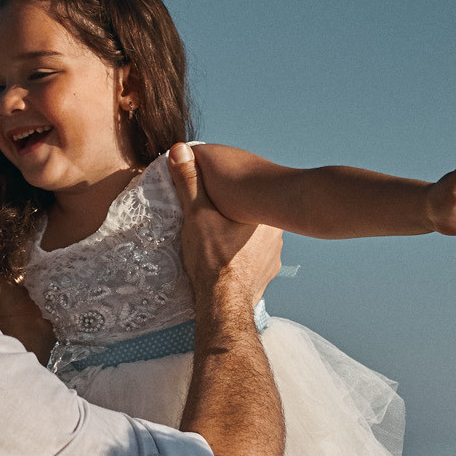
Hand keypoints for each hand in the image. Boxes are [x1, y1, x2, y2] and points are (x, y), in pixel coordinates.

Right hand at [169, 143, 283, 309]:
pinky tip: (227, 260)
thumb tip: (180, 150)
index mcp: (264, 213)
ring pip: (255, 238)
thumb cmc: (212, 258)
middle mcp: (276, 232)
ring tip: (218, 242)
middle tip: (213, 222)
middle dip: (234, 217)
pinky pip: (255, 259)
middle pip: (250, 216)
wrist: (222, 305)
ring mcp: (274, 256)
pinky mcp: (267, 274)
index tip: (214, 200)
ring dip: (239, 238)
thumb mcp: (196, 214)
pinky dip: (242, 258)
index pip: (247, 194)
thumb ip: (190, 181)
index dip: (228, 195)